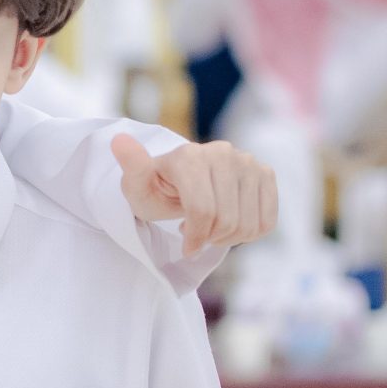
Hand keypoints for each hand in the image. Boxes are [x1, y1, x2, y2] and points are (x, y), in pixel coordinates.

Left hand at [112, 134, 278, 254]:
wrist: (179, 181)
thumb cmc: (156, 189)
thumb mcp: (137, 186)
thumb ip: (132, 167)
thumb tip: (119, 141)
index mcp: (190, 156)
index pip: (204, 211)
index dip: (196, 238)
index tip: (185, 246)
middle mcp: (223, 153)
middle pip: (227, 220)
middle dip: (209, 238)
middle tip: (195, 232)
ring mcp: (248, 162)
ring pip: (249, 224)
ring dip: (228, 237)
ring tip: (209, 226)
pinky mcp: (266, 173)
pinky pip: (267, 222)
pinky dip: (248, 233)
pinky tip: (230, 222)